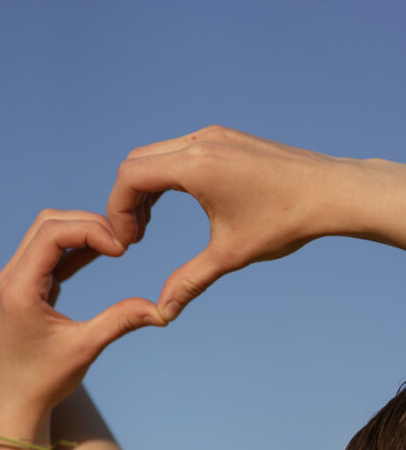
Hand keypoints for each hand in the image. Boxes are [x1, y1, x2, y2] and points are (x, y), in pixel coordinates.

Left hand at [0, 209, 165, 426]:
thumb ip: (120, 322)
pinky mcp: (24, 288)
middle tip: (123, 243)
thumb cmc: (44, 380)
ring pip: (46, 233)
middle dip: (88, 224)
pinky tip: (104, 253)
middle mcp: (11, 278)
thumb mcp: (85, 348)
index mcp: (19, 288)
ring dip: (81, 232)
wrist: (15, 402)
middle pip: (48, 223)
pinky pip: (49, 254)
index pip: (53, 233)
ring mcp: (14, 281)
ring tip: (116, 247)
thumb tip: (163, 311)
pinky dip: (75, 249)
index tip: (122, 249)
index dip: (92, 230)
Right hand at [107, 125, 365, 320]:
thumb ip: (189, 281)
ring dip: (145, 190)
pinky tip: (173, 207)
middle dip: (126, 201)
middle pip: (136, 162)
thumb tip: (162, 313)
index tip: (128, 245)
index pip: (129, 177)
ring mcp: (214, 136)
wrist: (333, 192)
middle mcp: (200, 142)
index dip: (117, 212)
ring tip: (149, 226)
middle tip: (136, 238)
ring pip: (156, 156)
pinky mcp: (226, 140)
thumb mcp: (230, 255)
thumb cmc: (285, 221)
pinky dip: (165, 178)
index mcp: (196, 165)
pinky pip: (178, 152)